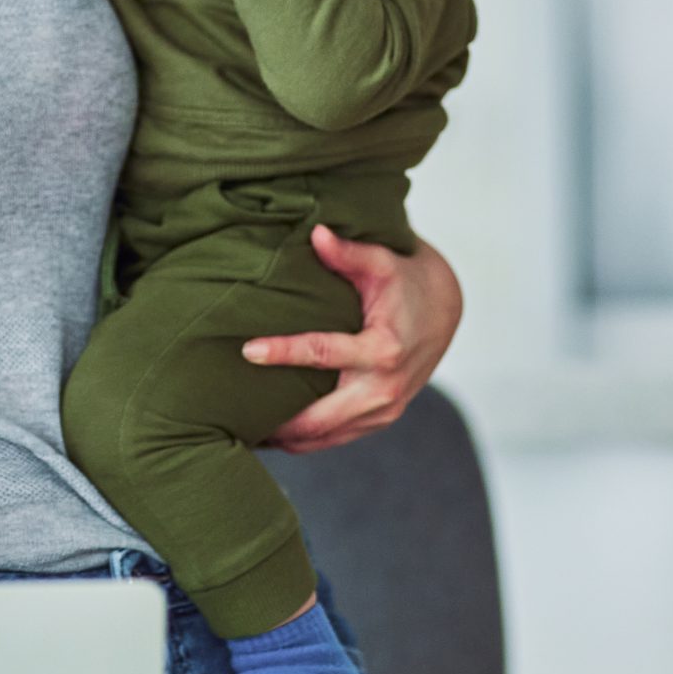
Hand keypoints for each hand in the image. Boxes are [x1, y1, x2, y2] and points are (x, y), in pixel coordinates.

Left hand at [249, 229, 462, 452]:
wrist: (442, 311)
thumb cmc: (405, 281)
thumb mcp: (381, 262)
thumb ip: (348, 253)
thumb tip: (316, 233)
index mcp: (384, 350)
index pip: (323, 354)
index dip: (283, 352)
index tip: (247, 350)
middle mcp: (385, 389)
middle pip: (319, 419)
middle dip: (275, 420)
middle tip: (229, 414)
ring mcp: (384, 411)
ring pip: (324, 437)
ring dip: (283, 437)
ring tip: (240, 431)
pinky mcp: (380, 420)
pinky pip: (334, 439)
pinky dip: (302, 440)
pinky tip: (269, 433)